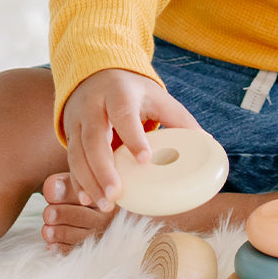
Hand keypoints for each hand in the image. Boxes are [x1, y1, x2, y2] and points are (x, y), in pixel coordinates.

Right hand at [61, 69, 200, 211]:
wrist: (96, 74)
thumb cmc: (134, 92)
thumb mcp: (157, 97)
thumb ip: (180, 119)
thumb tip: (207, 142)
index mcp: (120, 93)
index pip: (124, 113)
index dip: (133, 136)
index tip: (144, 159)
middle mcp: (94, 105)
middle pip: (94, 137)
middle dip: (103, 168)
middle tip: (116, 194)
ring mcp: (78, 120)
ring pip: (78, 152)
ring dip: (89, 180)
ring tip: (105, 204)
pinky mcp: (69, 134)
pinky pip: (71, 160)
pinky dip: (78, 181)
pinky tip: (89, 198)